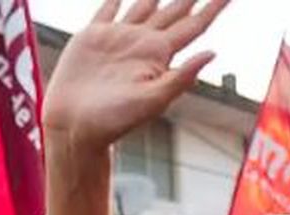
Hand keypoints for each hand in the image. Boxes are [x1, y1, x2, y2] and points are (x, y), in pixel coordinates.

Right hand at [42, 0, 227, 157]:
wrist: (75, 128)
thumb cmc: (114, 121)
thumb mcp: (152, 101)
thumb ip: (181, 78)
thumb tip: (212, 53)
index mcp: (160, 56)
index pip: (194, 25)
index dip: (213, 7)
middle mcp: (142, 44)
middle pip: (175, 11)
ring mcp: (118, 38)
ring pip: (144, 5)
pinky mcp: (92, 37)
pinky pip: (108, 9)